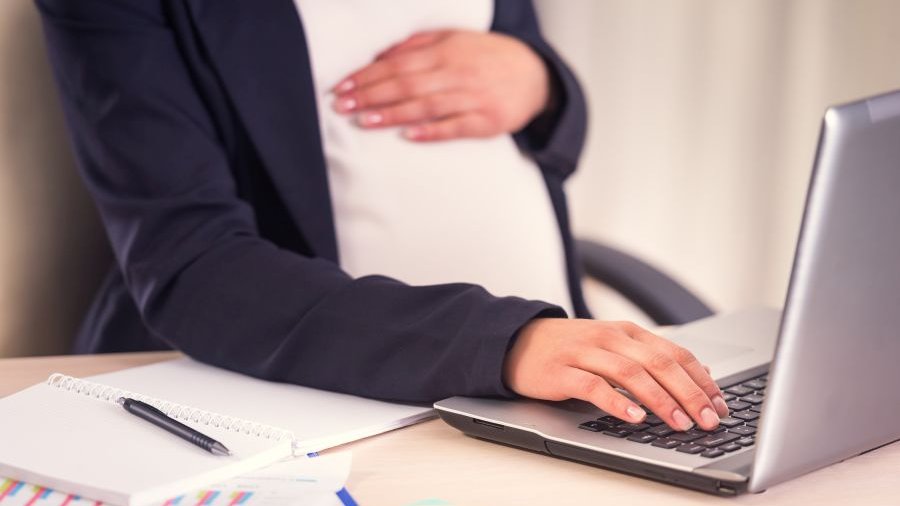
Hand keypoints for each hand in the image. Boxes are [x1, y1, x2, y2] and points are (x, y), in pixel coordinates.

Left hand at [331, 30, 550, 141]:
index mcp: (447, 51)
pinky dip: (431, 132)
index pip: (398, 64)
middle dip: (371, 95)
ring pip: (426, 106)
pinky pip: (454, 128)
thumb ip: (418, 45)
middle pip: (406, 85)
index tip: (343, 85)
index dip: (368, 76)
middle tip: (342, 105)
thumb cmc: (488, 57)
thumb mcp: (455, 39)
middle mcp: (457, 73)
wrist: (536, 76)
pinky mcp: (486, 122)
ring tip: (363, 121)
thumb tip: (381, 55)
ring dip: (392, 114)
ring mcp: (472, 99)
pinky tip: (408, 136)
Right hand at [503, 319, 729, 430]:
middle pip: (660, 364)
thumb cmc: (568, 349)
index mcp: (627, 332)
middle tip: (709, 420)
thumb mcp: (612, 346)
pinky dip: (617, 402)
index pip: (675, 354)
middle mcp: (610, 338)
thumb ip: (648, 358)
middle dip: (690, 394)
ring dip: (661, 400)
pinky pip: (594, 386)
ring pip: (632, 374)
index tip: (721, 405)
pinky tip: (634, 416)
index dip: (701, 380)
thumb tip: (695, 377)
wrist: (515, 340)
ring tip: (680, 423)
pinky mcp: (562, 372)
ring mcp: (585, 353)